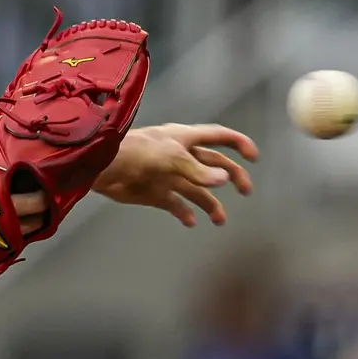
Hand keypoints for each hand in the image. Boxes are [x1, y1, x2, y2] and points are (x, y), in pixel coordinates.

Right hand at [0, 177, 52, 269]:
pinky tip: (6, 234)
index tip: (46, 187)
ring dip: (28, 229)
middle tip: (44, 203)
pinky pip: (3, 252)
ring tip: (30, 218)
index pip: (34, 201)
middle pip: (35, 223)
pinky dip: (8, 242)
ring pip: (22, 240)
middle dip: (42, 213)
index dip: (44, 193)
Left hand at [93, 124, 257, 226]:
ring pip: (197, 189)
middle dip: (232, 176)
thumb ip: (198, 170)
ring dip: (210, 203)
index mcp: (185, 139)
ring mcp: (168, 174)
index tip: (254, 157)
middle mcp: (180, 155)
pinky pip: (175, 204)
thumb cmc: (137, 153)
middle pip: (214, 165)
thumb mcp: (171, 157)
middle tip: (246, 191)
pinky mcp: (155, 192)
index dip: (238, 143)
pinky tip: (190, 222)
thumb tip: (222, 179)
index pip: (218, 136)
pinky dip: (184, 213)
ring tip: (219, 219)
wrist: (103, 167)